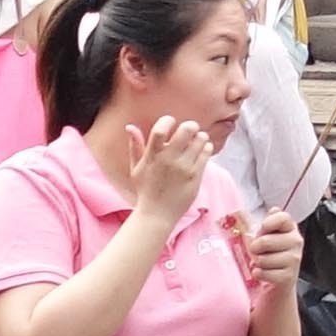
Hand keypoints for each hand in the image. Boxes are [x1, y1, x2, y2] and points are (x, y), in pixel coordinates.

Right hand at [111, 111, 216, 233]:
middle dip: (190, 125)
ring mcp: (183, 168)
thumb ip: (135, 146)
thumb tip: (129, 126)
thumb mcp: (136, 169)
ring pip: (200, 139)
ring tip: (196, 141)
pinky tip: (201, 150)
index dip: (168, 120)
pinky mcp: (195, 176)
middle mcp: (168, 160)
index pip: (160, 130)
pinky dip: (206, 147)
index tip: (171, 122)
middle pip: (186, 129)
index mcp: (152, 156)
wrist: (157, 215)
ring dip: (200, 137)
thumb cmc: (146, 190)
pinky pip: (206, 153)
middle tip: (190, 129)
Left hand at [235, 205, 304, 294]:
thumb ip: (261, 225)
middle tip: (258, 251)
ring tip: (263, 263)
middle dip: (255, 248)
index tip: (263, 229)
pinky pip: (264, 273)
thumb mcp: (266, 236)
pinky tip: (264, 273)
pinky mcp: (289, 276)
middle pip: (265, 241)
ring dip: (257, 263)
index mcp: (290, 227)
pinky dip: (259, 274)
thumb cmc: (270, 254)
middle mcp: (296, 241)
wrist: (279, 281)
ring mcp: (294, 259)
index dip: (268, 223)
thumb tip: (254, 212)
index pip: (282, 217)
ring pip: (263, 259)